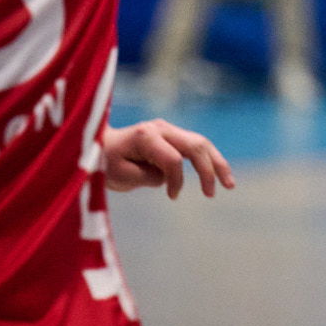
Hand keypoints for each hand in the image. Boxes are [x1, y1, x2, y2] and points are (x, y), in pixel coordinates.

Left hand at [100, 117, 236, 197]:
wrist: (95, 145)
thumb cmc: (103, 163)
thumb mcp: (119, 176)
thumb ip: (148, 176)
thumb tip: (170, 178)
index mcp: (146, 136)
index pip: (172, 160)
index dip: (176, 181)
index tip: (172, 197)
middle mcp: (161, 128)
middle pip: (196, 145)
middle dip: (210, 169)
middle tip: (213, 193)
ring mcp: (167, 129)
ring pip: (201, 143)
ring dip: (216, 163)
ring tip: (229, 184)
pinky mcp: (170, 135)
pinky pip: (194, 146)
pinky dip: (207, 160)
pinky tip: (217, 174)